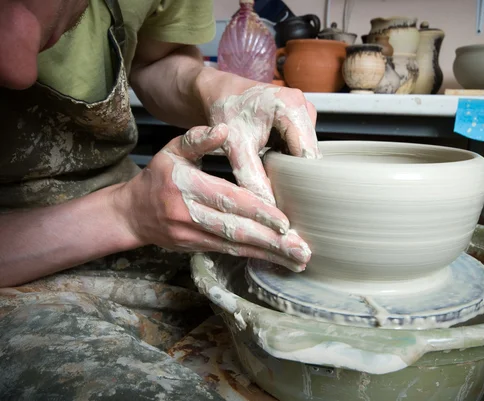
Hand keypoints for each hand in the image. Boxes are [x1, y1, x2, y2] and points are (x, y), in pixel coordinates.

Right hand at [114, 124, 310, 271]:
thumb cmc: (159, 177)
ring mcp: (191, 235)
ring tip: (297, 259)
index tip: (285, 221)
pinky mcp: (195, 248)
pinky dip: (253, 256)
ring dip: (268, 254)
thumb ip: (198, 138)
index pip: (228, 200)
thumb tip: (223, 130)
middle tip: (301, 248)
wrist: (132, 213)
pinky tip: (276, 260)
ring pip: (235, 246)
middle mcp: (189, 214)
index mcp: (186, 185)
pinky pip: (228, 253)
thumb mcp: (172, 150)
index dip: (257, 211)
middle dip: (271, 241)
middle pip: (236, 229)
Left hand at [196, 70, 320, 204]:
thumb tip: (267, 204)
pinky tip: (270, 158)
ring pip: (305, 153)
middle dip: (294, 173)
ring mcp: (304, 112)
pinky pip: (300, 147)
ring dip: (290, 165)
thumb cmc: (225, 109)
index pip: (307, 154)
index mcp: (292, 106)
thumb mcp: (235, 146)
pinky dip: (288, 157)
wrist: (219, 92)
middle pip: (309, 154)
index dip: (298, 178)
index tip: (285, 197)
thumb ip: (251, 175)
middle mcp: (304, 106)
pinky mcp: (300, 119)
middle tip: (272, 186)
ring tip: (267, 168)